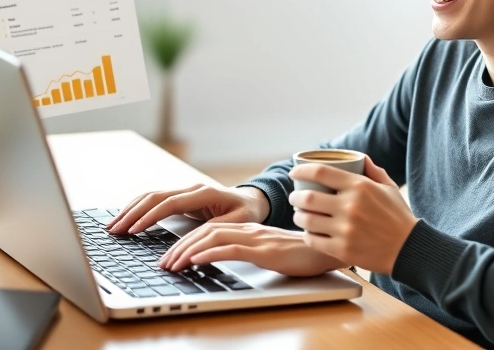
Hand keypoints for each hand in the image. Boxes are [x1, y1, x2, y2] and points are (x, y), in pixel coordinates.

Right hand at [107, 184, 269, 234]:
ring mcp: (184, 192)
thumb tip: (195, 240)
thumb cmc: (246, 212)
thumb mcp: (238, 222)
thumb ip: (216, 228)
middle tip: (114, 230)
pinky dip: (138, 209)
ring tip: (113, 226)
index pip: (169, 203)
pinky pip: (154, 201)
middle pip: (154, 197)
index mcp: (203, 193)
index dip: (150, 216)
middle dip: (132, 213)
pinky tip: (126, 220)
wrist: (252, 200)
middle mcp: (190, 189)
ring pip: (150, 197)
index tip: (134, 230)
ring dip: (130, 210)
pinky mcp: (180, 199)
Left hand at [158, 222, 346, 276]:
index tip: (169, 257)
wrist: (330, 251)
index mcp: (247, 228)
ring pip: (212, 238)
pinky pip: (231, 249)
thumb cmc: (302, 253)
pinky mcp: (265, 251)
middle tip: (162, 264)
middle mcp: (248, 229)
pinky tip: (196, 262)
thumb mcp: (268, 251)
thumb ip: (248, 250)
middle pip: (204, 231)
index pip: (208, 229)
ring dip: (187, 251)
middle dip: (178, 247)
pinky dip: (209, 254)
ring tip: (172, 265)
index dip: (184, 241)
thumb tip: (222, 258)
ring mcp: (256, 239)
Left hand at [288, 157, 417, 274]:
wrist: (409, 249)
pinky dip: (307, 235)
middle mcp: (350, 206)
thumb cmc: (398, 216)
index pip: (320, 172)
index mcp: (360, 187)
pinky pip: (313, 240)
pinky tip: (308, 232)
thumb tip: (358, 157)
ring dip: (298, 216)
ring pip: (307, 220)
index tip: (293, 173)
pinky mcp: (342, 250)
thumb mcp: (388, 187)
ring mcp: (345, 230)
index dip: (301, 171)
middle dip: (295, 197)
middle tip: (295, 198)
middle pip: (308, 197)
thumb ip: (372, 170)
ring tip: (299, 215)